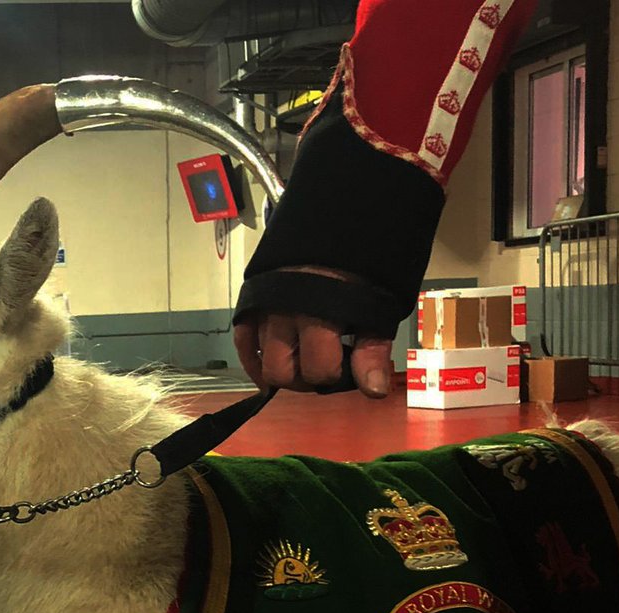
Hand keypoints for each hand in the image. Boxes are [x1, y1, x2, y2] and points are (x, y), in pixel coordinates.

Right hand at [233, 266, 393, 397]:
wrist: (339, 216)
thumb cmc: (362, 264)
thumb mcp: (376, 305)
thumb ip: (372, 349)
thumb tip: (374, 391)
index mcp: (320, 313)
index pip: (319, 370)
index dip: (339, 376)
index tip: (352, 365)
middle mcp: (285, 313)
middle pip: (283, 372)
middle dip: (307, 379)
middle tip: (325, 367)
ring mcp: (264, 307)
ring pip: (261, 361)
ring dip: (284, 370)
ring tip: (304, 361)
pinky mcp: (252, 301)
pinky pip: (242, 341)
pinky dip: (253, 360)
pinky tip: (270, 367)